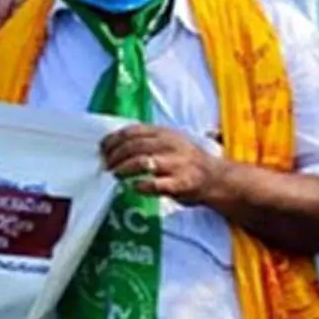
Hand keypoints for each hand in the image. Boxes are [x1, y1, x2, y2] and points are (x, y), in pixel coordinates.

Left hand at [101, 125, 222, 205]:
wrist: (216, 178)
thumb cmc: (185, 160)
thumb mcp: (168, 142)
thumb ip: (146, 140)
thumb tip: (112, 145)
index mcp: (164, 133)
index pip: (132, 131)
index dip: (113, 139)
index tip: (102, 149)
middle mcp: (170, 145)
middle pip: (134, 146)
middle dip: (115, 155)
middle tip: (106, 165)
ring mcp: (177, 164)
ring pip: (143, 162)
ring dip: (124, 168)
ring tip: (115, 174)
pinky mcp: (181, 183)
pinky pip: (156, 184)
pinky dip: (141, 185)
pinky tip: (134, 187)